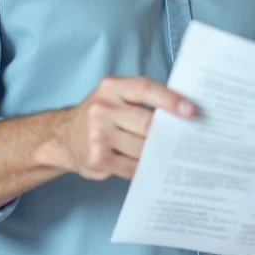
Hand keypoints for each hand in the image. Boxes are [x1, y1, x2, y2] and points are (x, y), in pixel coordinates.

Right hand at [52, 76, 194, 180]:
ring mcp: (98, 135)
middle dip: (168, 132)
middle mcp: (103, 109)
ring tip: (169, 152)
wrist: (63, 137)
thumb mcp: (115, 96)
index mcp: (111, 87)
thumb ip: (143, 100)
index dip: (170, 99)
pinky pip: (132, 167)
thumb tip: (182, 112)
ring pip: (142, 147)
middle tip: (186, 138)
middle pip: (147, 122)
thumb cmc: (101, 115)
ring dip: (157, 152)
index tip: (191, 110)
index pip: (145, 89)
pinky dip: (144, 167)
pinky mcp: (98, 158)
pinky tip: (150, 165)